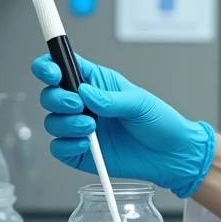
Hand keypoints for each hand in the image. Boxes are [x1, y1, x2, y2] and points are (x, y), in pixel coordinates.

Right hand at [32, 55, 214, 198]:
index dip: (49, 65)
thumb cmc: (161, 123)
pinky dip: (67, 145)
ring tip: (91, 127)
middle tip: (79, 105)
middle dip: (57, 99)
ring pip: (52, 121)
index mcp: (97, 83)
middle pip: (50, 95)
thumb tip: (84, 92)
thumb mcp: (139, 103)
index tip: (52, 72)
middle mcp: (85, 104)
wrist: (171, 156)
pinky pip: (58, 148)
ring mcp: (80, 128)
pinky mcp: (80, 152)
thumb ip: (110, 98)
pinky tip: (87, 144)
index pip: (63, 66)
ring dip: (66, 124)